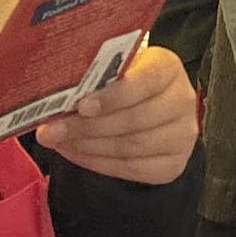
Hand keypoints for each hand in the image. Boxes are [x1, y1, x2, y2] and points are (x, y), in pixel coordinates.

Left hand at [36, 45, 196, 181]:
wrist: (152, 105)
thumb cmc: (126, 80)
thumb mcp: (116, 67)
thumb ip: (95, 77)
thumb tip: (55, 96)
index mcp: (168, 67)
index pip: (145, 81)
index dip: (113, 96)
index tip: (82, 105)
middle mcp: (183, 101)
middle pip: (134, 120)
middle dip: (88, 127)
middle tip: (52, 130)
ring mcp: (182, 136)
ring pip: (131, 147)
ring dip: (88, 146)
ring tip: (59, 141)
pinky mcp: (173, 165)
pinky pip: (131, 169)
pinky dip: (97, 163)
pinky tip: (75, 153)